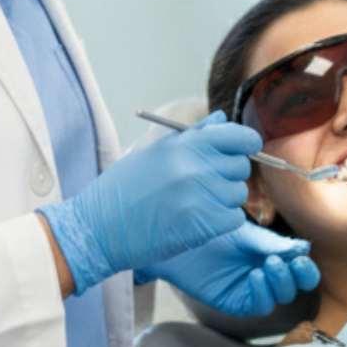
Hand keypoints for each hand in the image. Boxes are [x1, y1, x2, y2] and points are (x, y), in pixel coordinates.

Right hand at [40, 113, 256, 296]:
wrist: (100, 227)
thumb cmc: (122, 189)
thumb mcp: (154, 152)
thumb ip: (193, 136)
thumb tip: (222, 119)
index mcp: (184, 144)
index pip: (237, 136)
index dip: (247, 143)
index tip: (246, 149)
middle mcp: (195, 166)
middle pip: (240, 167)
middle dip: (228, 175)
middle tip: (205, 185)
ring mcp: (200, 196)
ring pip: (238, 195)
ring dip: (224, 200)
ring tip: (195, 204)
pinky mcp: (202, 224)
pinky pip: (234, 219)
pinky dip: (222, 221)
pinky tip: (199, 220)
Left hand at [139, 224, 318, 318]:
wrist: (180, 240)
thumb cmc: (212, 232)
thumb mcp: (244, 233)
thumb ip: (271, 243)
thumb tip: (304, 248)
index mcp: (273, 255)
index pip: (300, 268)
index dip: (306, 266)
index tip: (302, 257)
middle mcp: (268, 274)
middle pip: (296, 286)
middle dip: (300, 277)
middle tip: (293, 264)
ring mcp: (253, 290)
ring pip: (280, 297)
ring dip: (280, 282)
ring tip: (267, 265)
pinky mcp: (237, 302)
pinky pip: (259, 305)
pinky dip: (262, 293)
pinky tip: (255, 276)